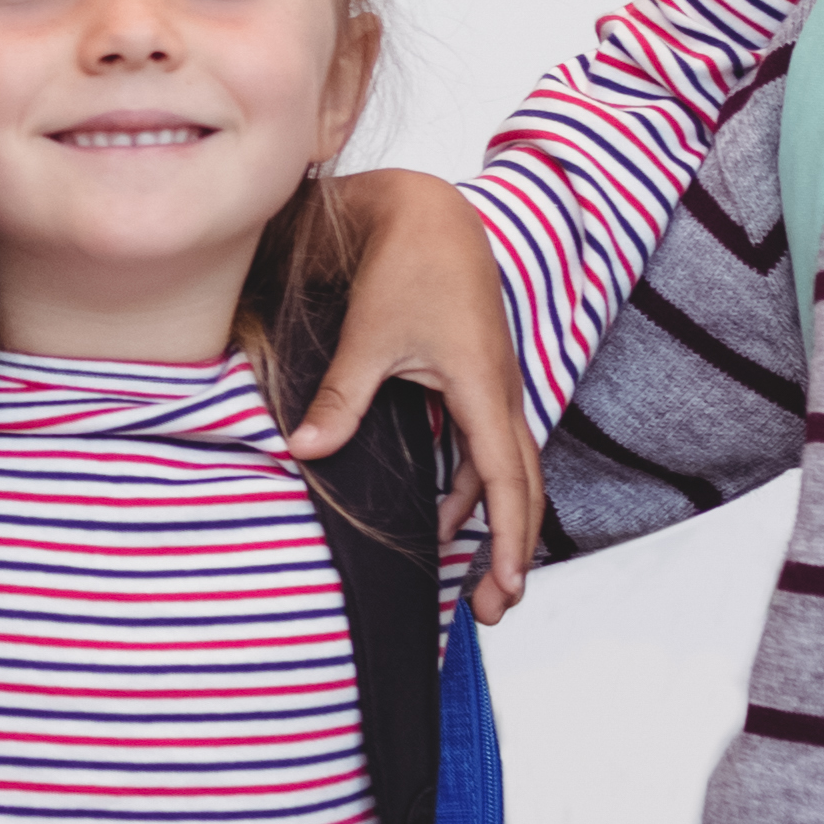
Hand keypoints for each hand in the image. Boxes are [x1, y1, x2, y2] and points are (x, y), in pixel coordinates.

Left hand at [294, 169, 545, 616]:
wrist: (428, 213)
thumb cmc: (406, 266)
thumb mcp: (369, 337)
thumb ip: (341, 398)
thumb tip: (303, 451)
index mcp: (483, 388)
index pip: (506, 480)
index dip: (509, 539)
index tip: (506, 589)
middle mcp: (498, 393)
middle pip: (520, 487)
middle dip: (510, 551)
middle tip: (492, 609)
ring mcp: (492, 388)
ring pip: (504, 470)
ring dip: (490, 523)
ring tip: (472, 580)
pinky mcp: (475, 381)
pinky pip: (485, 448)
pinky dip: (472, 489)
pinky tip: (447, 519)